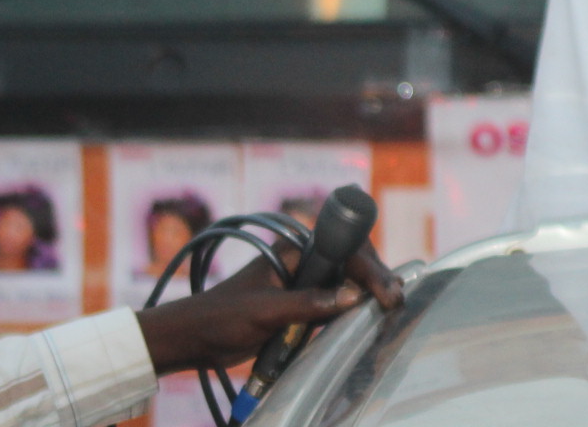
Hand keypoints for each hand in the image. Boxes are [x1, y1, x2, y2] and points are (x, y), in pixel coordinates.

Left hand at [135, 241, 403, 373]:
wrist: (192, 339)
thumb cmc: (221, 317)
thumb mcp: (264, 311)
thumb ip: (309, 303)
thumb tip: (355, 297)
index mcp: (294, 250)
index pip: (344, 249)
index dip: (369, 269)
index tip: (386, 292)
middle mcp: (303, 261)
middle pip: (351, 261)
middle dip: (375, 277)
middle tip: (395, 300)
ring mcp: (302, 283)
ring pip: (346, 280)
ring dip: (368, 291)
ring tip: (391, 305)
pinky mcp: (300, 305)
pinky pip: (334, 301)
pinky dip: (354, 307)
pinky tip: (370, 315)